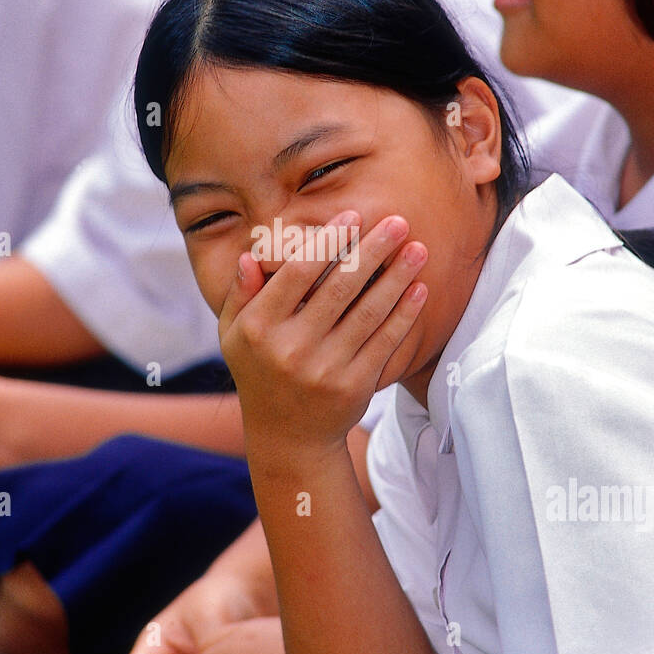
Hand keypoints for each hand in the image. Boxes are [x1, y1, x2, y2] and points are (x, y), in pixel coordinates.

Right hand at [218, 210, 427, 454]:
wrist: (288, 437)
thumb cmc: (260, 372)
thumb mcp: (234, 335)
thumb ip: (239, 294)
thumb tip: (251, 256)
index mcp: (260, 328)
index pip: (298, 273)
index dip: (328, 241)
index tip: (353, 216)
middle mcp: (291, 348)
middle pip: (339, 287)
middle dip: (373, 249)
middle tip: (398, 221)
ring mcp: (325, 369)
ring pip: (368, 312)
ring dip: (397, 276)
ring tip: (418, 248)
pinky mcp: (354, 386)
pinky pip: (385, 341)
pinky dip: (404, 313)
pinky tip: (419, 289)